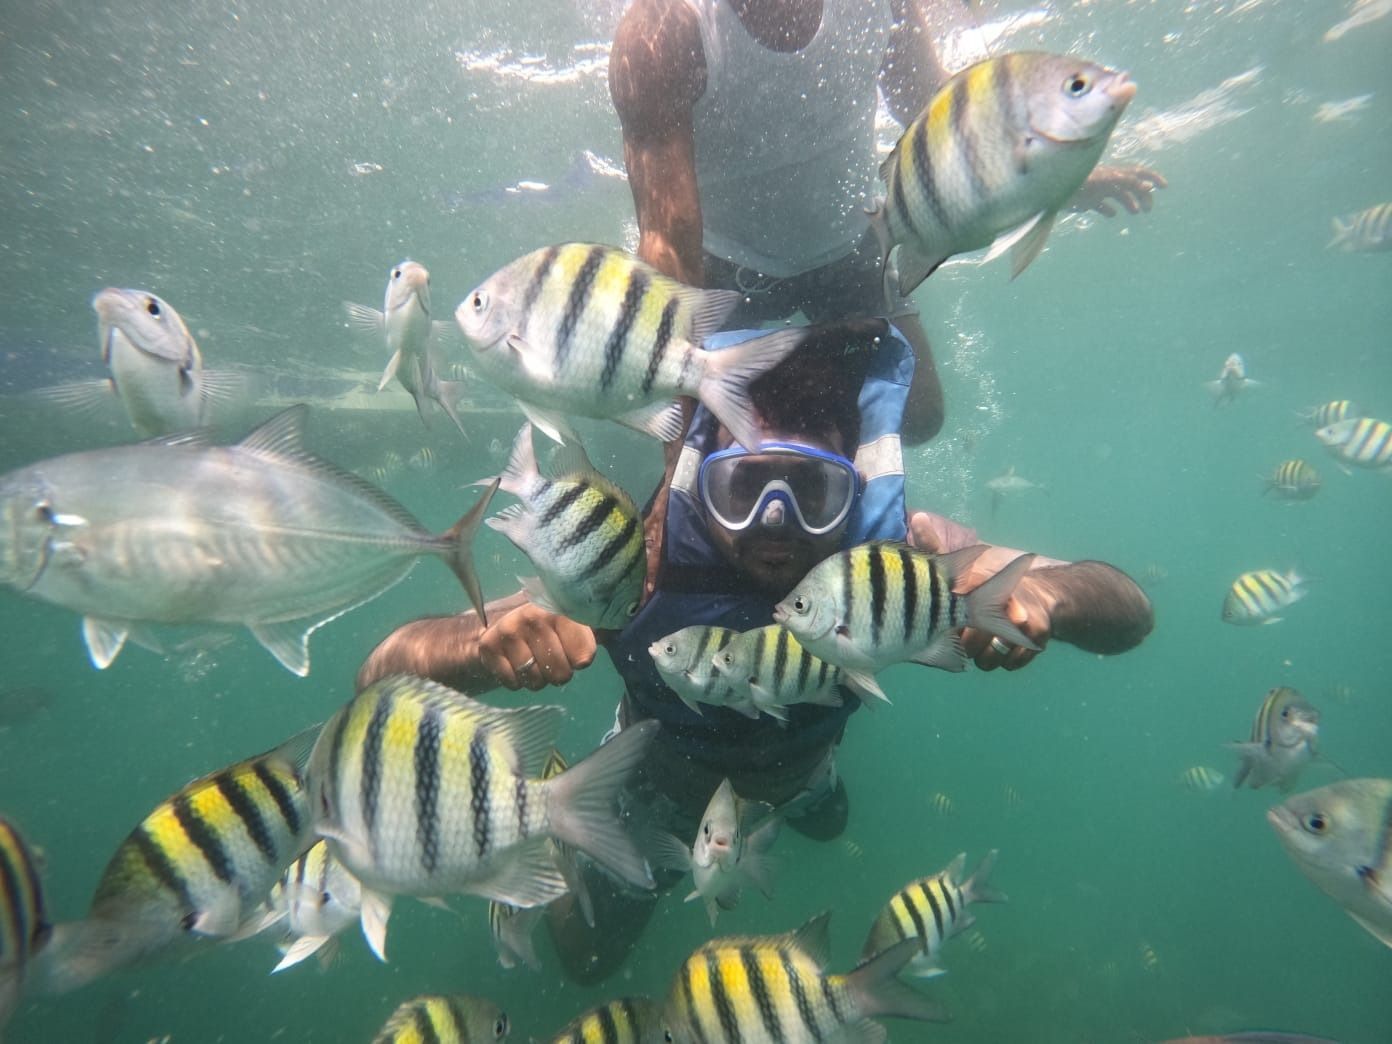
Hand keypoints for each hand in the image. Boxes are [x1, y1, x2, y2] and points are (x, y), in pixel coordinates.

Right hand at [479, 602, 596, 690]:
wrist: (504, 619)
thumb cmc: (552, 624)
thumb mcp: (577, 620)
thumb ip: (601, 627)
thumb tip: (628, 622)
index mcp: (561, 608)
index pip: (584, 657)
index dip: (581, 659)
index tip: (576, 650)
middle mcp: (532, 616)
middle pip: (561, 674)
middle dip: (560, 673)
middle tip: (553, 659)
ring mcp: (508, 631)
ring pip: (536, 681)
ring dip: (539, 679)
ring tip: (535, 660)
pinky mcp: (488, 646)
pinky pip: (513, 683)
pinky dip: (517, 681)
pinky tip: (516, 663)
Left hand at [908, 510, 1055, 671]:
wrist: (1043, 596)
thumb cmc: (989, 583)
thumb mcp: (960, 565)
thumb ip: (935, 547)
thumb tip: (917, 516)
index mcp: (979, 584)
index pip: (956, 614)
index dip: (951, 627)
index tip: (953, 624)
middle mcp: (1002, 600)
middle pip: (970, 645)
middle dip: (965, 644)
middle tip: (969, 634)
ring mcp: (1024, 622)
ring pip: (987, 660)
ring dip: (982, 655)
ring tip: (986, 638)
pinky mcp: (1038, 641)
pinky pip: (1008, 665)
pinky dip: (1004, 661)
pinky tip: (1005, 645)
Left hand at [1069, 164, 1166, 217]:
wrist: (1052, 190)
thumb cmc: (1080, 183)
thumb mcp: (1106, 182)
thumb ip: (1127, 183)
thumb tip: (1149, 187)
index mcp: (1114, 174)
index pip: (1138, 173)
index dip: (1152, 178)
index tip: (1164, 187)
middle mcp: (1108, 181)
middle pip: (1131, 186)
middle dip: (1142, 196)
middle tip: (1147, 209)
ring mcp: (1097, 190)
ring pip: (1118, 195)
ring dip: (1129, 202)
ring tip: (1135, 213)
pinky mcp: (1086, 201)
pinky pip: (1100, 205)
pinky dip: (1108, 209)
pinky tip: (1112, 215)